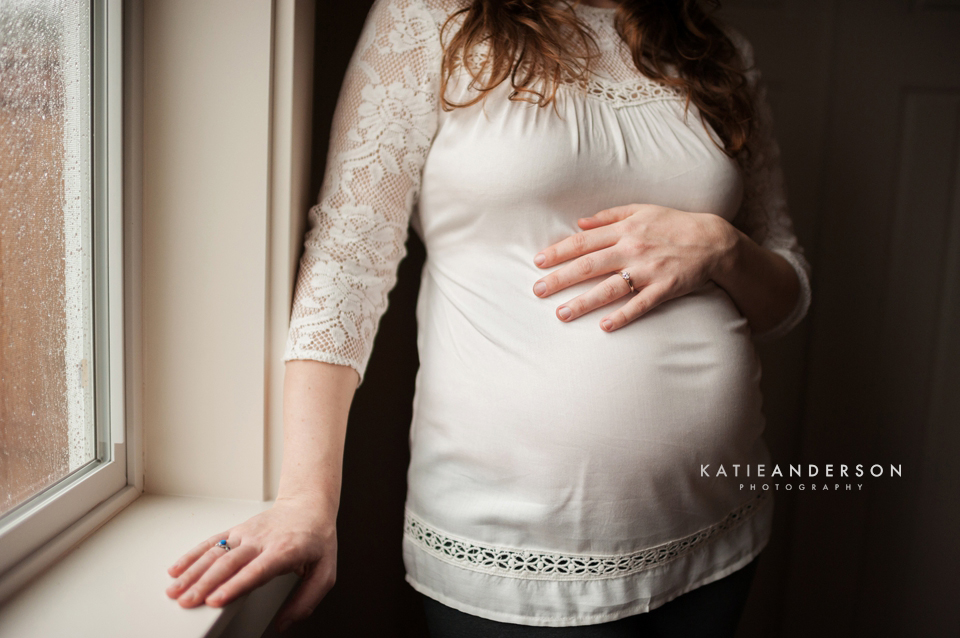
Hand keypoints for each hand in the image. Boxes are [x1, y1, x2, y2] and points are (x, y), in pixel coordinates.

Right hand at [165, 496, 336, 632]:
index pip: (255, 571)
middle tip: (187, 602)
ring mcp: (247, 533)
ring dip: (192, 572)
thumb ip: (306, 601)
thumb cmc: (317, 540)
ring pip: (215, 552)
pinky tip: (177, 569)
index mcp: (284, 551)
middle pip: (229, 563)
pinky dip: (192, 555)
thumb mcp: (325, 573)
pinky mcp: (237, 530)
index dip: (234, 586)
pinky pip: (212, 542)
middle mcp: (262, 540)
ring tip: (175, 590)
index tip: (215, 600)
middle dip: (204, 584)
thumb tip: (285, 624)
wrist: (309, 507)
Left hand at [532, 204, 735, 330]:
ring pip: (609, 288)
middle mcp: (633, 249)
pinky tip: (604, 327)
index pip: (583, 242)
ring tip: (561, 314)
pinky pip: (640, 305)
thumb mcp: (641, 210)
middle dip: (560, 279)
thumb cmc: (673, 224)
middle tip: (537, 291)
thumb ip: (608, 216)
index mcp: (624, 229)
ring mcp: (649, 270)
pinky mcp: (664, 288)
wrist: (713, 240)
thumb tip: (578, 223)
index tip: (538, 262)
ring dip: (583, 303)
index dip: (558, 252)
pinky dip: (623, 316)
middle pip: (589, 266)